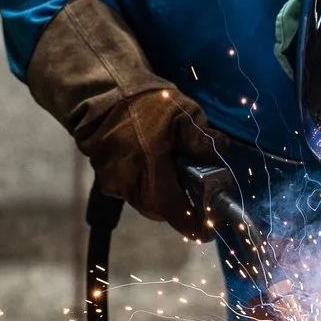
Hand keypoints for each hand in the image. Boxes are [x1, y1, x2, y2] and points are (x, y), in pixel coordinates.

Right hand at [25, 0, 218, 239]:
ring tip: (169, 171)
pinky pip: (128, 189)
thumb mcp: (183, 112)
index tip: (206, 231)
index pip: (176, 212)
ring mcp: (114, 181)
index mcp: (152, 169)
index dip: (193, 224)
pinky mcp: (104, 176)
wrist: (101, 90)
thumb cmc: (145, 101)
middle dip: (176, 206)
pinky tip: (148, 162)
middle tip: (191, 194)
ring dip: (159, 193)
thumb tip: (219, 153)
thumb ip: (202, 138)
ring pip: (143, 200)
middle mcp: (131, 182)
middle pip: (159, 210)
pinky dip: (142, 183)